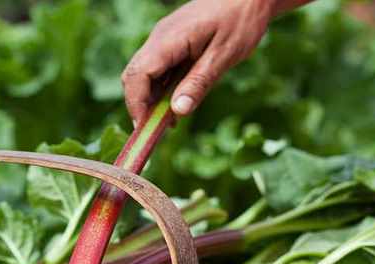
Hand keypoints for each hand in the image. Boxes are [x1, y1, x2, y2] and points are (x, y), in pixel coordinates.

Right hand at [122, 0, 305, 123]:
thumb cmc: (241, 20)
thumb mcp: (224, 55)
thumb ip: (199, 83)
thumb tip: (178, 112)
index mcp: (169, 40)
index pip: (137, 76)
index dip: (136, 105)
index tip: (146, 130)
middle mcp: (159, 39)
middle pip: (133, 76)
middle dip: (139, 105)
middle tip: (155, 132)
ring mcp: (162, 40)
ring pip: (143, 75)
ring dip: (150, 100)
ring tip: (169, 121)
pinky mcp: (170, 44)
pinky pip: (156, 70)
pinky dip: (160, 90)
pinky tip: (176, 103)